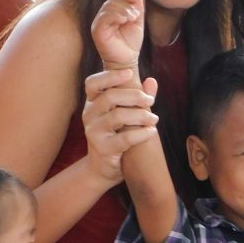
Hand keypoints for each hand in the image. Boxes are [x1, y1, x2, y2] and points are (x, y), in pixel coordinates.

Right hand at [81, 69, 158, 183]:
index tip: (129, 73)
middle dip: (135, 96)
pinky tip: (152, 132)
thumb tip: (152, 80)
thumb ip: (137, 99)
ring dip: (141, 115)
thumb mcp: (125, 116)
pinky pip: (125, 138)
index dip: (110, 75)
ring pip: (118, 116)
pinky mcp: (103, 149)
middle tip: (151, 100)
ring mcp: (94, 132)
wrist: (104, 168)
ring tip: (154, 118)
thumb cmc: (117, 137)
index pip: (93, 83)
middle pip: (110, 96)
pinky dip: (142, 133)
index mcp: (92, 103)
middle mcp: (89, 115)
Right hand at [91, 0, 143, 71]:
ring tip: (132, 17)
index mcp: (111, 13)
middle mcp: (103, 16)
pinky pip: (104, 19)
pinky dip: (115, 16)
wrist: (127, 59)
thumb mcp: (137, 23)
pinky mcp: (97, 31)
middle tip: (135, 14)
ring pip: (108, 8)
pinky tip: (125, 19)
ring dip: (123, 9)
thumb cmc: (131, 42)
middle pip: (111, 1)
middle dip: (125, 4)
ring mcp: (99, 23)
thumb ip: (137, 9)